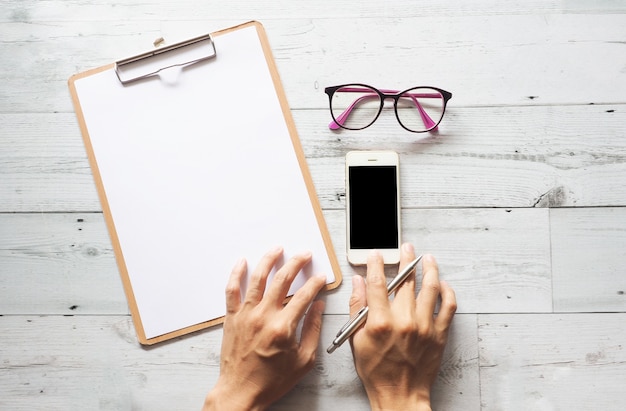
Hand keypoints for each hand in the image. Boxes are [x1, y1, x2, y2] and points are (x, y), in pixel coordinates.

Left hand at [203, 247, 326, 410]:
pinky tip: (242, 262)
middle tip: (304, 254)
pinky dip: (236, 274)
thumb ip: (312, 330)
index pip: (304, 296)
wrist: (241, 391)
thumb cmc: (272, 380)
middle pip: (282, 280)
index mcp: (283, 327)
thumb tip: (318, 308)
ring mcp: (246, 315)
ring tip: (277, 248)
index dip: (315, 283)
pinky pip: (231, 290)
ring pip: (257, 279)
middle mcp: (264, 317)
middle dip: (296, 263)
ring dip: (269, 260)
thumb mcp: (303, 360)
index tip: (321, 277)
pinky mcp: (232, 318)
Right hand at [349, 244, 456, 410]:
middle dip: (405, 260)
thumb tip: (358, 283)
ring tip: (427, 258)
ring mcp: (424, 326)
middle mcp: (404, 321)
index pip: (378, 283)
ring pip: (430, 288)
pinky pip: (448, 306)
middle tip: (406, 248)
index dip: (375, 265)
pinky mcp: (439, 334)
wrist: (400, 394)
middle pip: (406, 281)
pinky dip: (447, 291)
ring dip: (429, 269)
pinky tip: (442, 283)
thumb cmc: (377, 371)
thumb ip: (357, 308)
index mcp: (380, 323)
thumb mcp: (356, 340)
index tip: (376, 255)